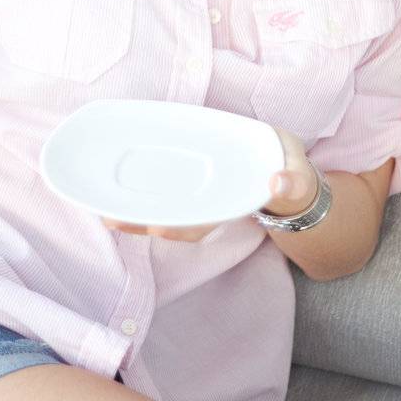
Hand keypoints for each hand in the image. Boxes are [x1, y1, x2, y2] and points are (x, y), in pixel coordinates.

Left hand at [99, 126, 318, 239]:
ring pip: (166, 207)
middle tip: (110, 219)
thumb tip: (278, 182)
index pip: (203, 219)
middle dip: (144, 221)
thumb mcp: (298, 178)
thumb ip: (293, 183)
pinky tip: (117, 185)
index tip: (155, 229)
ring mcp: (202, 195)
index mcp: (235, 204)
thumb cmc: (291, 175)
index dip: (179, 225)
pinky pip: (166, 188)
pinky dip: (143, 190)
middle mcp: (213, 204)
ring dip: (136, 210)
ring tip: (102, 209)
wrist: (289, 172)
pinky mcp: (194, 181)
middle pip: (175, 218)